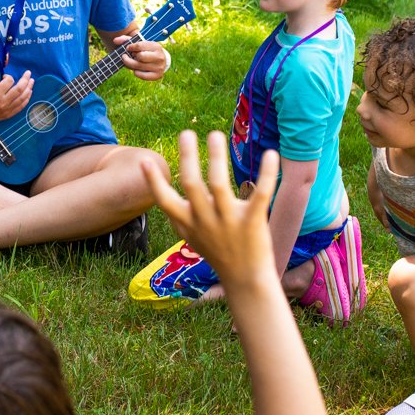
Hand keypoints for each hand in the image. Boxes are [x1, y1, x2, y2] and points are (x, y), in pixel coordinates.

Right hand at [0, 67, 33, 123]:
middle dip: (25, 80)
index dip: (8, 77)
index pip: (9, 82)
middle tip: (28, 73)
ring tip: (32, 82)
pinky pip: (21, 107)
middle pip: (19, 89)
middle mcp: (3, 102)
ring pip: (22, 98)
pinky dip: (26, 99)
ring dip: (29, 89)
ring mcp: (7, 110)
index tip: (4, 77)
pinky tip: (29, 93)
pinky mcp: (8, 115)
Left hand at [116, 36, 169, 81]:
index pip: (139, 46)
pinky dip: (136, 72)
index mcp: (156, 46)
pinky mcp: (157, 76)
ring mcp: (159, 67)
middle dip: (132, 56)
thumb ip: (126, 39)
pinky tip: (137, 68)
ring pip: (138, 67)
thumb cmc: (146, 50)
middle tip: (132, 55)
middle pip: (139, 57)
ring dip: (132, 64)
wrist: (160, 60)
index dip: (131, 47)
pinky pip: (140, 75)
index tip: (128, 48)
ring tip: (134, 61)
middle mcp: (159, 57)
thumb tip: (115, 40)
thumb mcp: (139, 42)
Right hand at [143, 131, 274, 289]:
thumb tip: (158, 193)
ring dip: (215, 157)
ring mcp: (229, 221)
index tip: (144, 161)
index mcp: (188, 224)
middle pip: (192, 185)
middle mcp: (205, 221)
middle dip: (187, 157)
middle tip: (187, 133)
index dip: (153, 182)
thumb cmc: (219, 255)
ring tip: (215, 135)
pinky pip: (260, 193)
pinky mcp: (253, 222)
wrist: (246, 281)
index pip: (165, 202)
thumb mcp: (193, 238)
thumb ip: (179, 217)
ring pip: (218, 184)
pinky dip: (265, 173)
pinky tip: (270, 154)